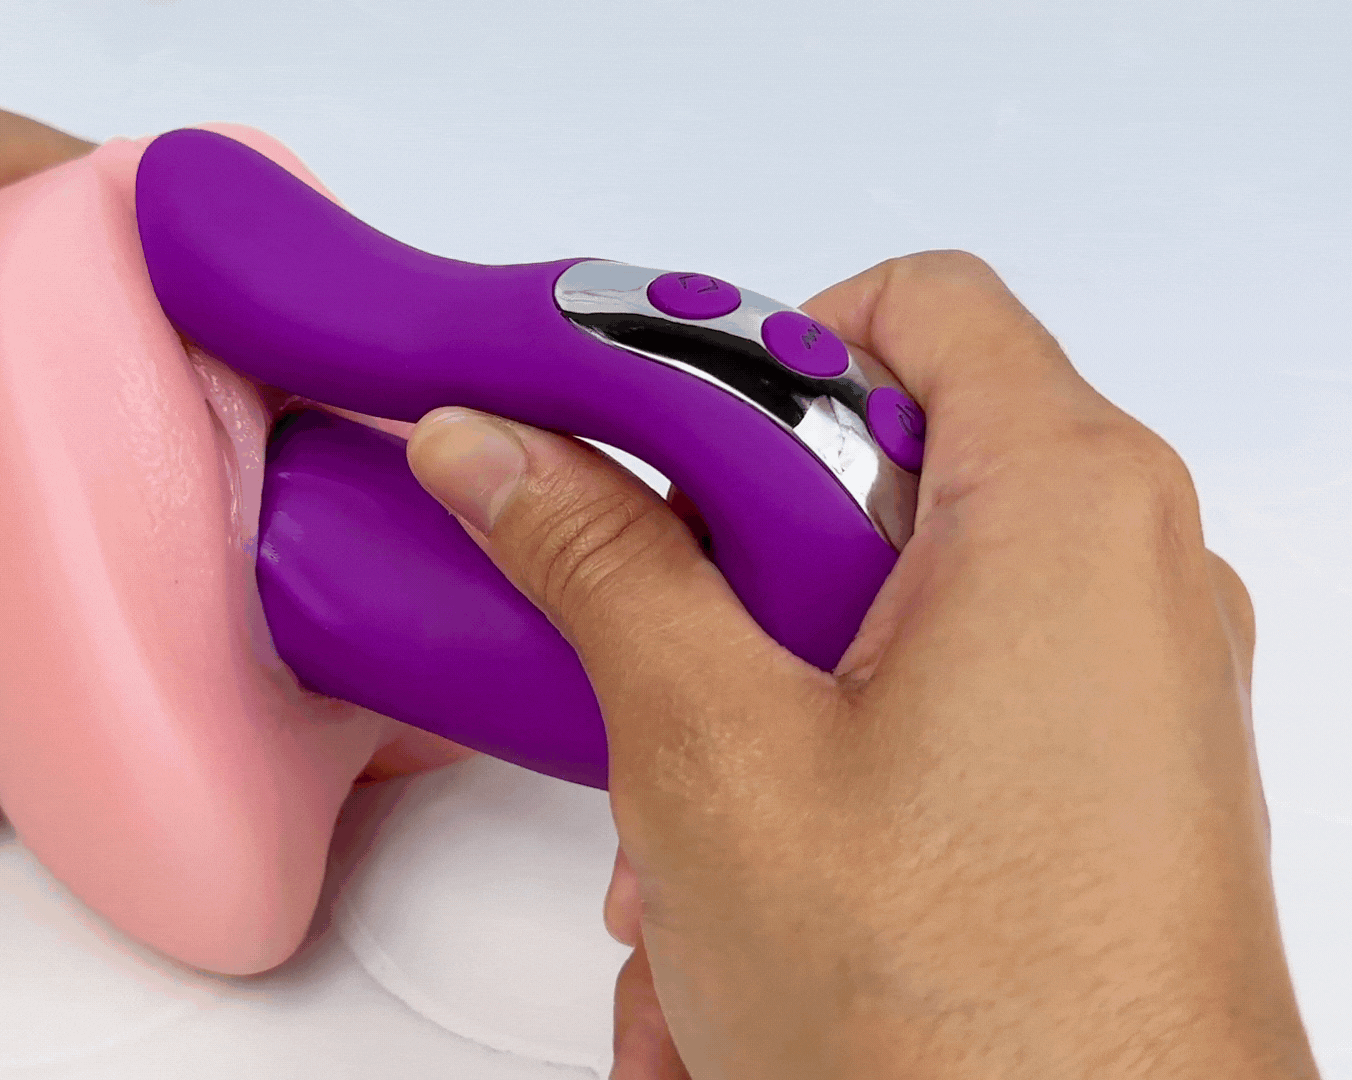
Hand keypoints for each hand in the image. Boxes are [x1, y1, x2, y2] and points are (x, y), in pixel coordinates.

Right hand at [406, 251, 1318, 1077]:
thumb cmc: (965, 1016)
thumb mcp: (711, 749)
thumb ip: (596, 562)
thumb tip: (501, 446)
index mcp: (1062, 508)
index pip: (910, 304)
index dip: (757, 346)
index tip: (645, 443)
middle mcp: (1123, 580)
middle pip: (873, 480)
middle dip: (722, 595)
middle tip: (657, 687)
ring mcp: (1122, 695)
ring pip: (876, 634)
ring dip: (744, 734)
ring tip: (684, 872)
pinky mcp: (1099, 794)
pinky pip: (925, 736)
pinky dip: (819, 804)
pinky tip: (745, 935)